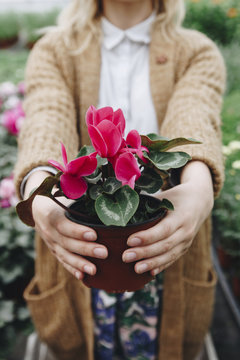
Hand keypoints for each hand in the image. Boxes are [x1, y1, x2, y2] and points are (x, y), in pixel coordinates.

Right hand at [32, 195, 107, 279]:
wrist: (36, 208)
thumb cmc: (56, 199)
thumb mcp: (62, 195)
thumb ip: (77, 196)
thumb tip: (100, 195)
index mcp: (52, 215)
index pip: (65, 226)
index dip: (78, 231)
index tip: (94, 235)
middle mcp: (49, 231)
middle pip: (67, 243)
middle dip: (86, 249)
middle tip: (104, 253)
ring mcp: (50, 243)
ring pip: (65, 255)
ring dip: (80, 264)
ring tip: (94, 270)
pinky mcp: (54, 250)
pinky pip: (62, 261)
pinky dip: (72, 269)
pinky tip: (83, 276)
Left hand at [122, 161, 213, 275]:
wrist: (200, 202)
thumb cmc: (176, 197)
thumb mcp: (165, 197)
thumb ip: (148, 204)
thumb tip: (123, 211)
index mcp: (181, 216)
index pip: (163, 229)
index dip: (147, 237)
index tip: (130, 241)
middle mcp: (185, 231)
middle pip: (164, 245)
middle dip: (144, 253)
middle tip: (125, 257)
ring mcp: (186, 242)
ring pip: (169, 255)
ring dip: (151, 263)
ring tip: (135, 268)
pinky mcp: (184, 248)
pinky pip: (172, 259)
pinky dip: (161, 266)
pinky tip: (150, 273)